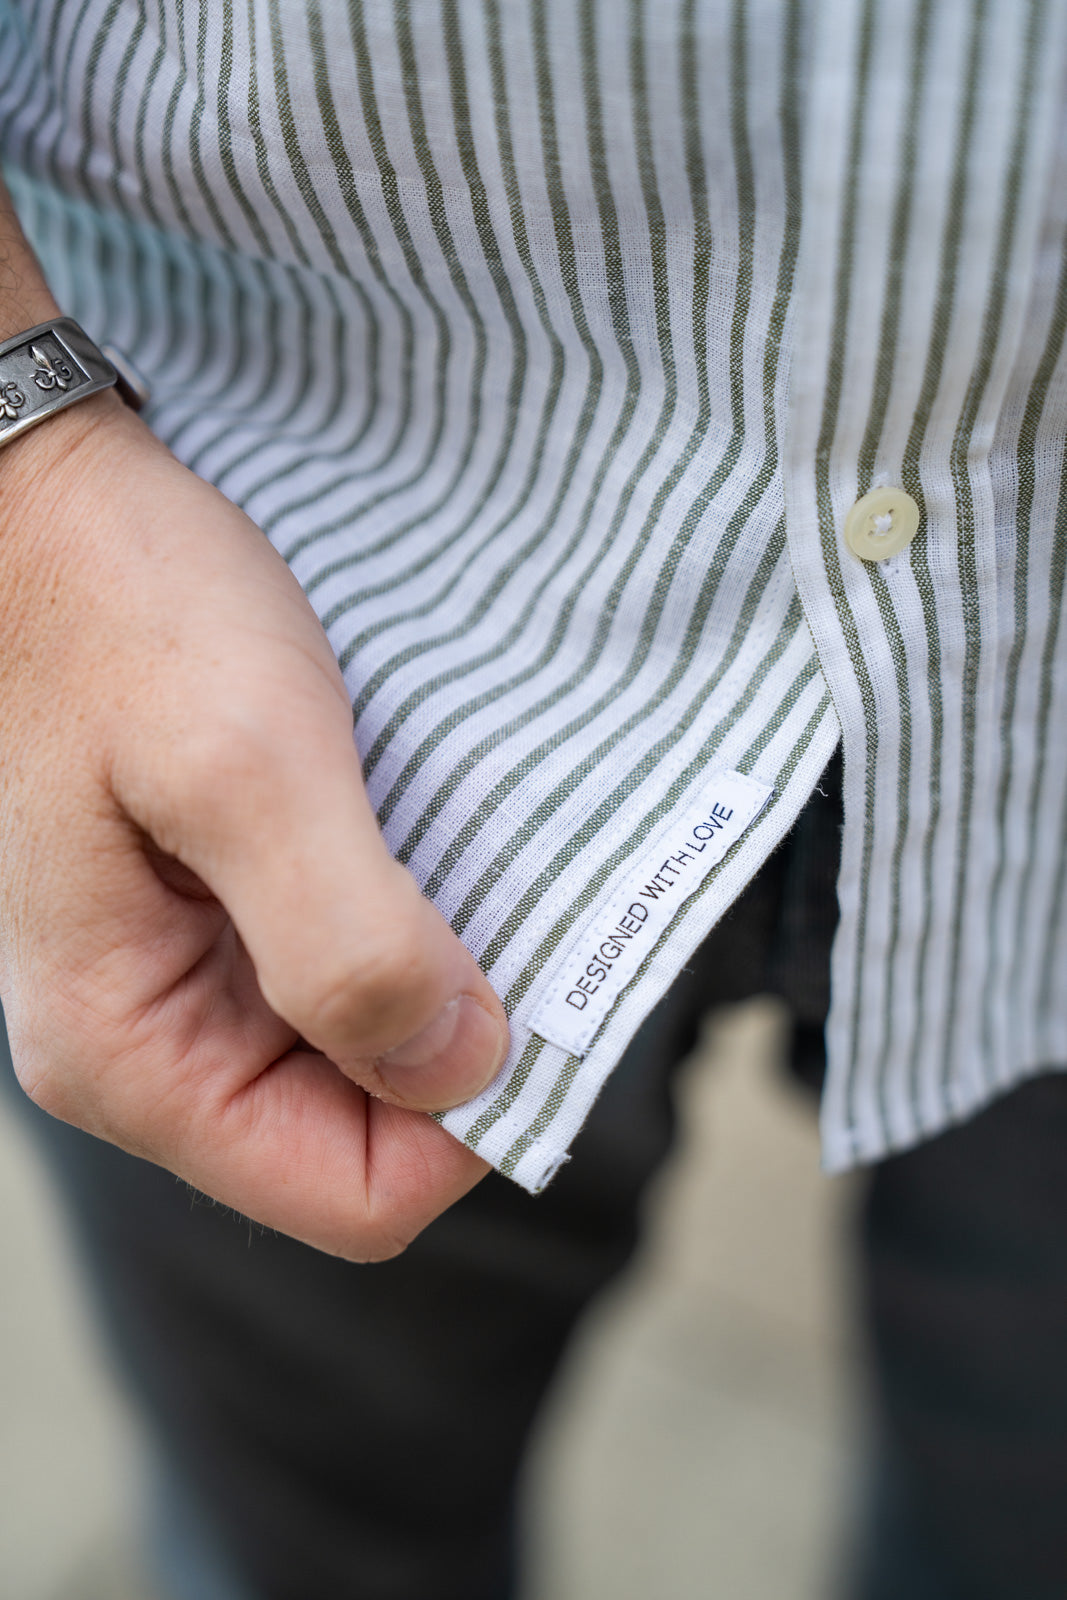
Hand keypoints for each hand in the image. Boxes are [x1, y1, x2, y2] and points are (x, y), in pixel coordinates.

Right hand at [0, 392, 507, 1259]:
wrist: (42, 505)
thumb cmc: (121, 612)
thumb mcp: (244, 767)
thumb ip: (349, 940)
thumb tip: (463, 1069)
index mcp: (131, 1053)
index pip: (357, 1196)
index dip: (471, 1123)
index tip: (530, 991)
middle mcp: (150, 1046)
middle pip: (368, 1134)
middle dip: (460, 1044)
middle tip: (517, 913)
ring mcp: (182, 983)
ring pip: (366, 1054)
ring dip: (443, 978)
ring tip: (465, 863)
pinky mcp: (216, 919)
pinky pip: (344, 974)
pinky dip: (411, 928)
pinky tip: (426, 845)